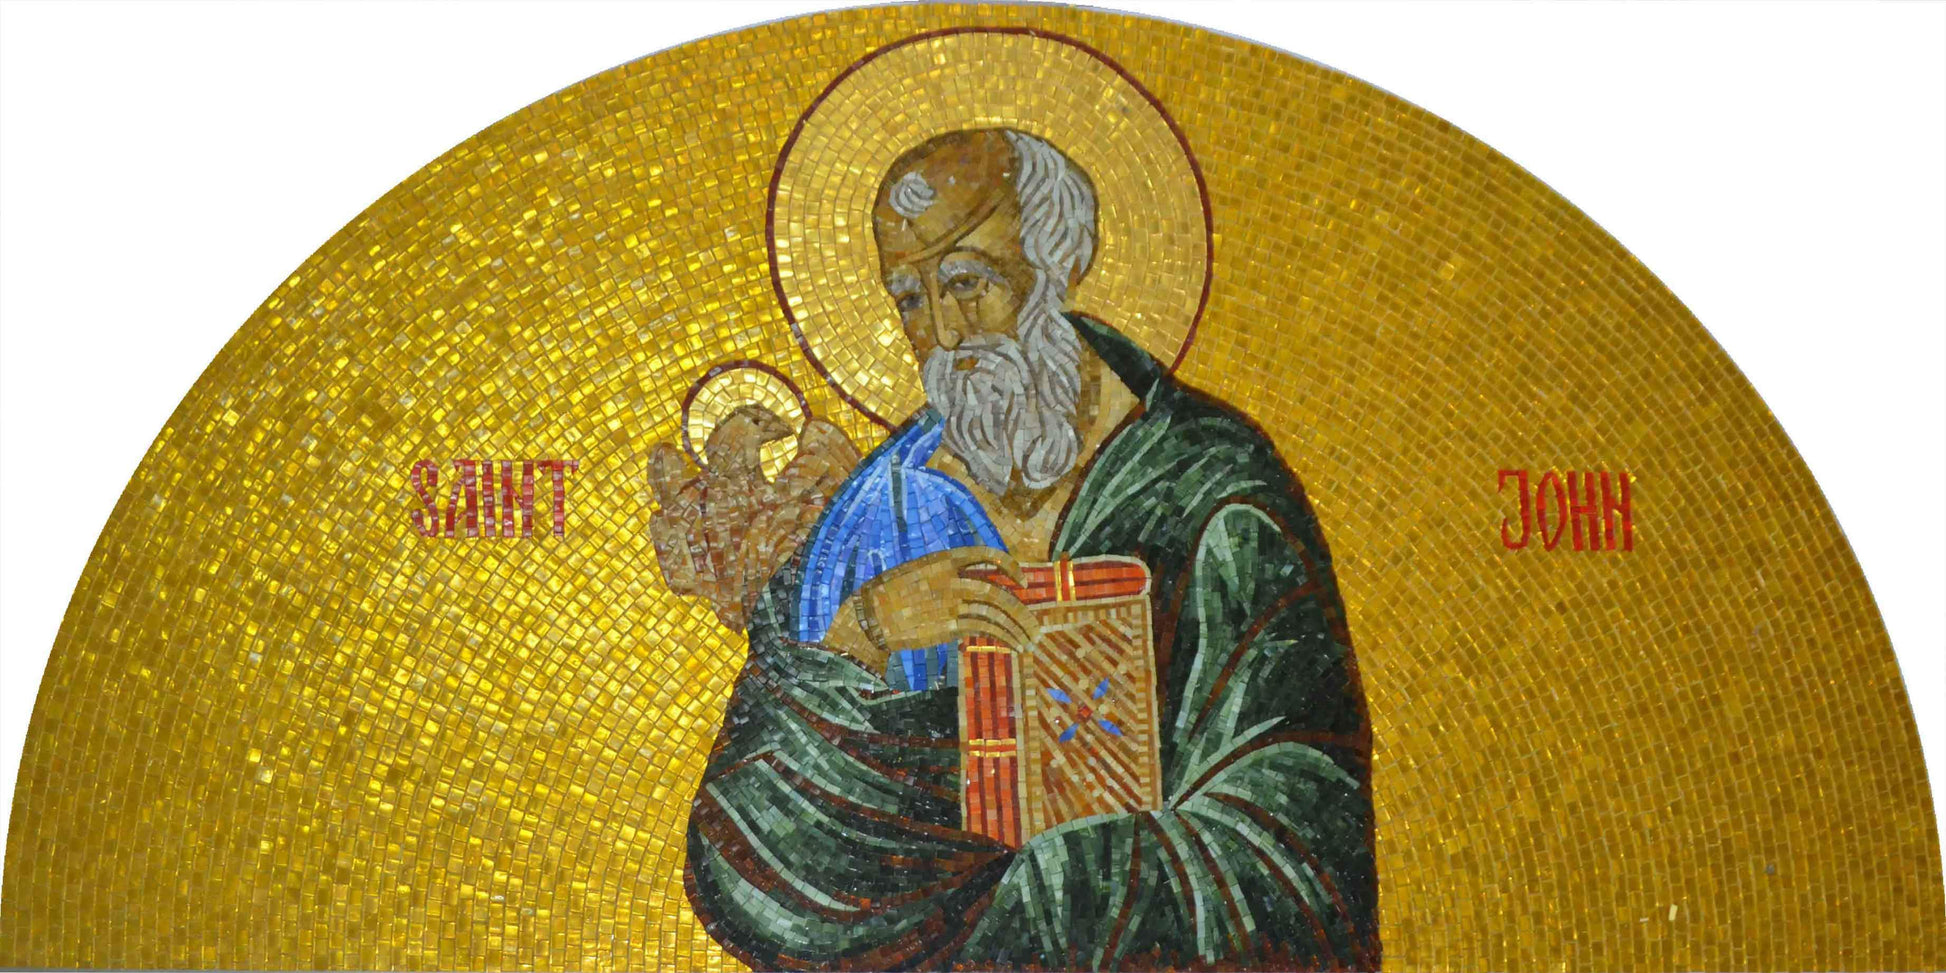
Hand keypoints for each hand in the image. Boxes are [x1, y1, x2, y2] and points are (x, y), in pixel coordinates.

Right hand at [823, 547, 1038, 668]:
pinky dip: (1006, 638)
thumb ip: (947, 577)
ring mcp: (951, 602)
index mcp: (944, 559)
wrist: (870, 615)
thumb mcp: (920, 572)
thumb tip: (975, 589)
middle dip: (1022, 613)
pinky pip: (986, 630)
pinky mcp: (949, 625)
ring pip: (997, 614)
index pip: (987, 555)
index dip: (1009, 565)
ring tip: (1030, 642)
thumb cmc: (891, 594)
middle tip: (1035, 628)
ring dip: (1018, 630)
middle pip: (998, 593)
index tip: (1022, 581)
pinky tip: (1015, 647)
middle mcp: (952, 579)